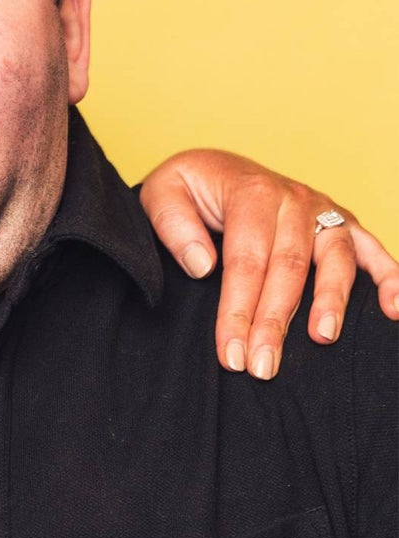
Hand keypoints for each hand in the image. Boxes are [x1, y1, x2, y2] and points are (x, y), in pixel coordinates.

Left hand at [140, 149, 398, 376]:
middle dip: (275, 322)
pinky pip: (371, 249)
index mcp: (252, 192)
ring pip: (334, 259)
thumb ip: (174, 226)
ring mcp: (322, 210)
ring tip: (323, 339)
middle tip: (263, 367)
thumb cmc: (188, 189)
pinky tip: (394, 309)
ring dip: (331, 302)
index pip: (246, 262)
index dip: (238, 311)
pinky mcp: (340, 223)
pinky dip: (390, 277)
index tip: (231, 353)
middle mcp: (294, 200)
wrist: (213, 169)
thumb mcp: (162, 194)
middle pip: (289, 268)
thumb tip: (203, 266)